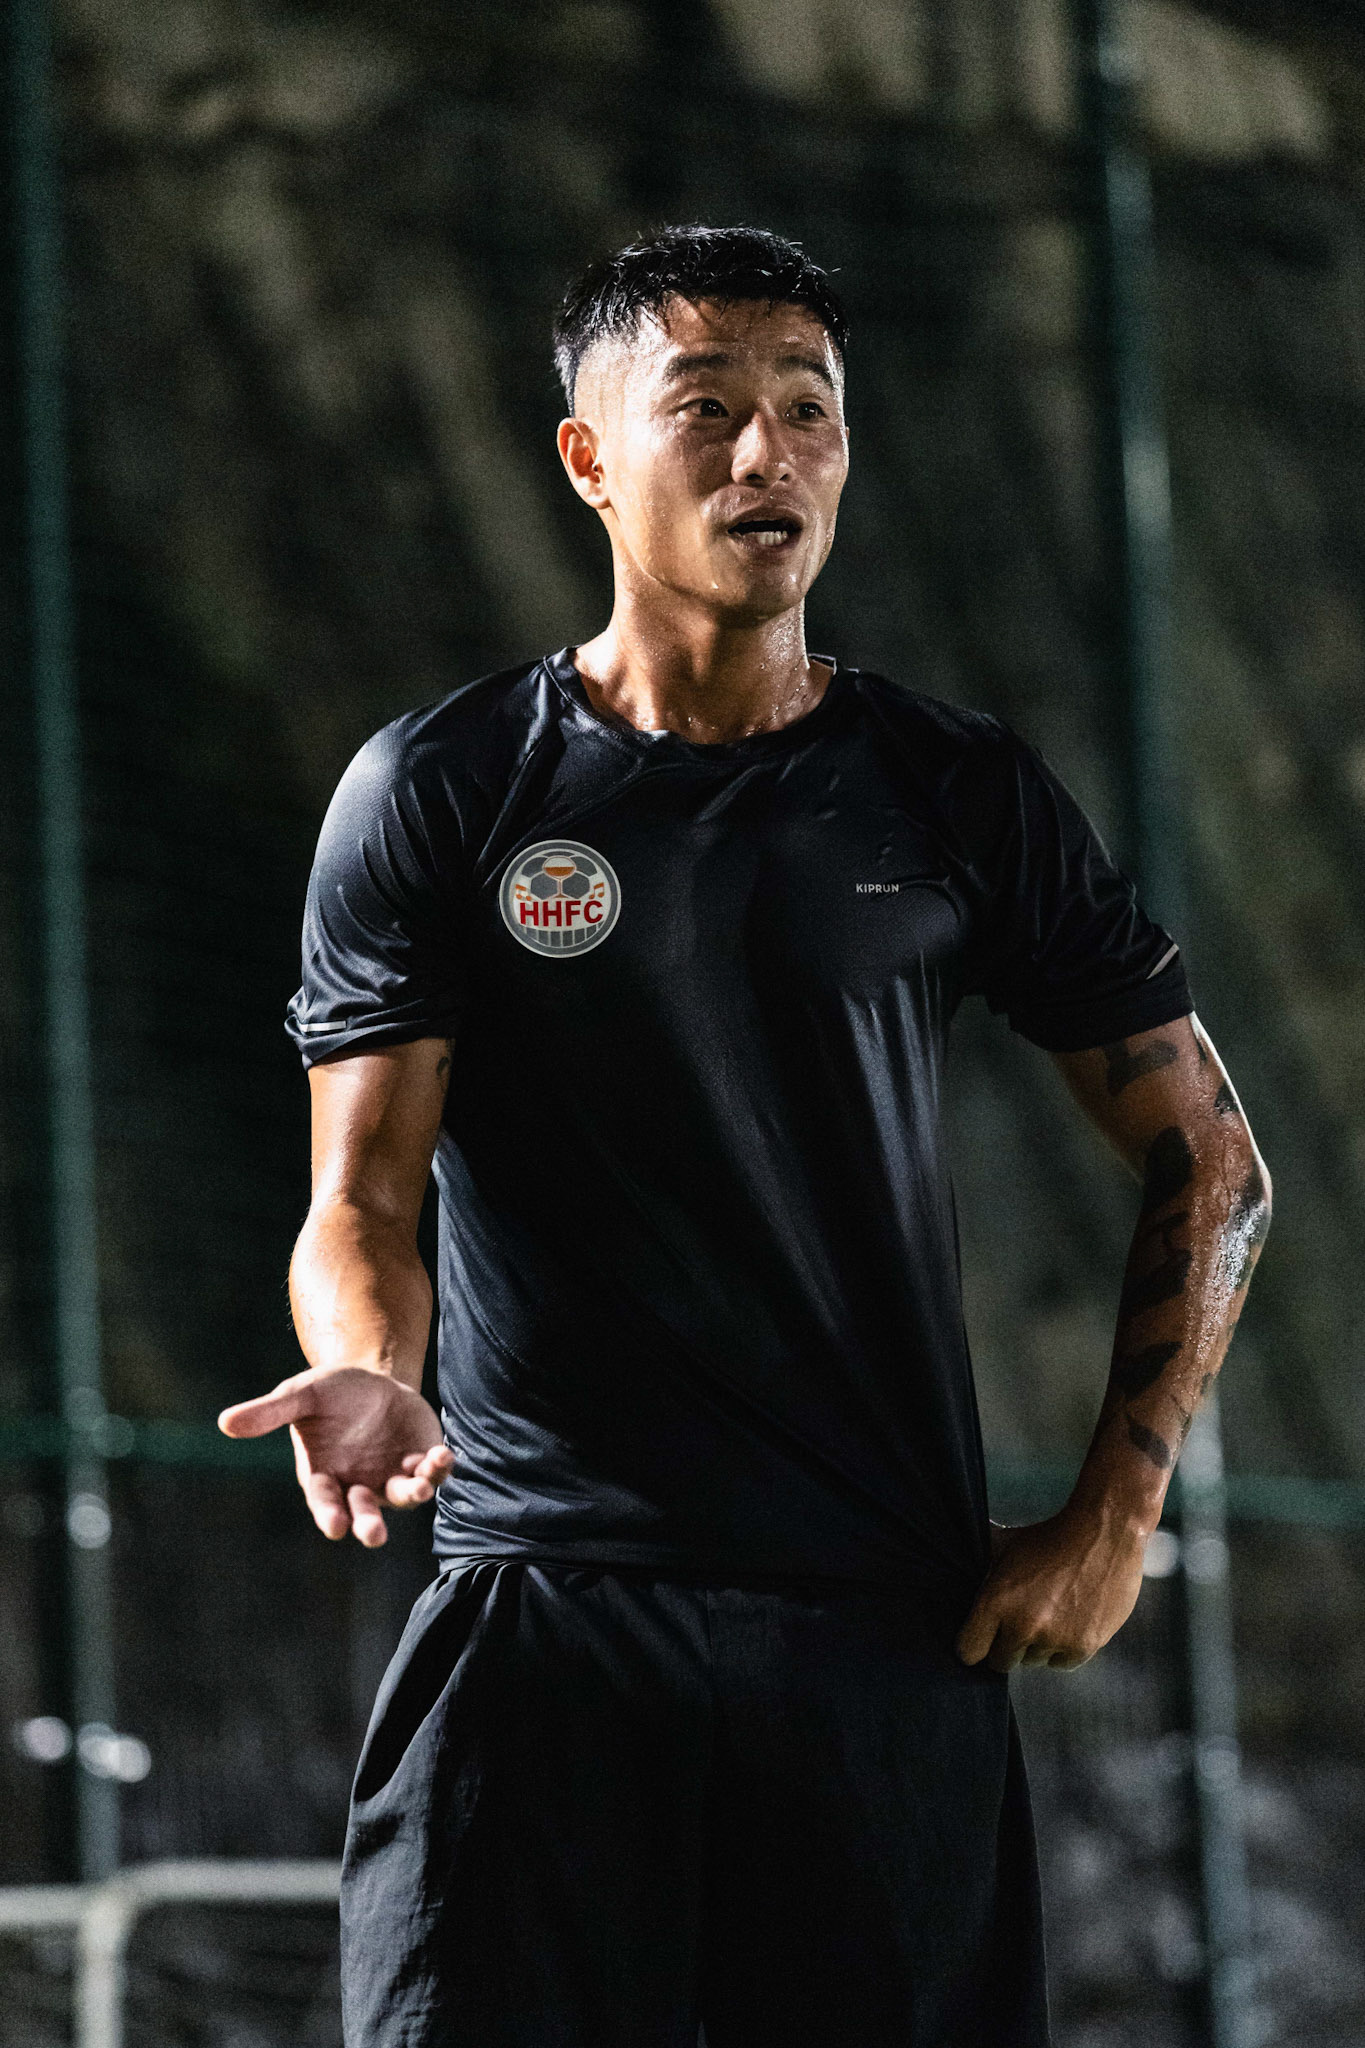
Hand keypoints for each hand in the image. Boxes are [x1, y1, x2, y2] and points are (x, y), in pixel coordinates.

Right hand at [218, 1366, 454, 1547]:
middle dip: (369, 1524)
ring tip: (422, 1484)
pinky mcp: (421, 1461)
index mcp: (325, 1475)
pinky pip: (433, 1473)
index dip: (329, 1514)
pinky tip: (443, 1455)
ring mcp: (392, 1476)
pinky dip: (440, 1468)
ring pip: (404, 1496)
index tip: (335, 1526)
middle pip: (364, 1513)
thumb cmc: (329, 1391)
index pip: (325, 1502)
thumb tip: (224, 1423)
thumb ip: (269, 1412)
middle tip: (374, 1535)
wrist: (373, 1377)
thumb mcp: (299, 1394)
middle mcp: (358, 1484)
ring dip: (413, 1492)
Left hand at [956, 1506, 1147, 1672]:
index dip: (973, 1645)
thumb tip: (955, 1562)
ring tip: (1047, 1616)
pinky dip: (1062, 1650)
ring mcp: (1054, 1639)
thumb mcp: (1004, 1545)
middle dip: (1005, 1646)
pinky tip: (1066, 1623)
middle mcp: (1022, 1626)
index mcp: (996, 1602)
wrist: (1103, 1534)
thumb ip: (979, 1564)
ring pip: (1033, 1662)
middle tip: (1017, 1624)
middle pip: (1000, 1662)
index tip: (981, 1638)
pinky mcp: (1084, 1646)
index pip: (968, 1651)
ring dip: (1035, 1646)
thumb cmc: (1048, 1537)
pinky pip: (1061, 1664)